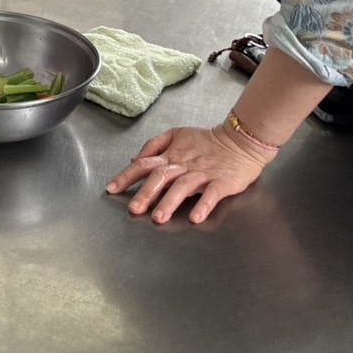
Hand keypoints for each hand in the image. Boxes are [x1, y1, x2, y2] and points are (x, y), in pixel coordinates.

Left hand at [104, 124, 275, 224]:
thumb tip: (134, 159)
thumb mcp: (177, 135)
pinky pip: (211, 194)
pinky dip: (203, 205)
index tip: (111, 189)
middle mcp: (184, 164)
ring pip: (183, 186)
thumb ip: (154, 146)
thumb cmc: (207, 141)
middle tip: (134, 209)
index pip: (144, 164)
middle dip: (146, 193)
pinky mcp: (222, 182)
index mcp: (172, 155)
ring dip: (169, 202)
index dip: (127, 176)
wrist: (240, 141)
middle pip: (161, 177)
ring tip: (158, 217)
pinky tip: (195, 217)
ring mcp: (203, 174)